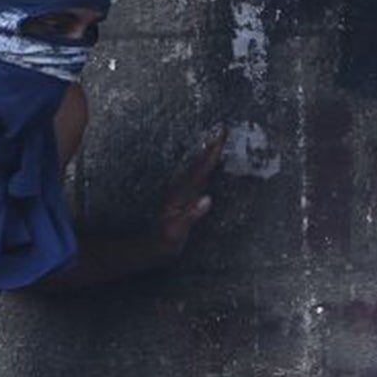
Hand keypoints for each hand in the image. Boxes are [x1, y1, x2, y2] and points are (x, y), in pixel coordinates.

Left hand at [152, 129, 224, 258]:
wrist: (155, 246)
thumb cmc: (167, 240)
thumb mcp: (179, 229)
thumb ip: (192, 214)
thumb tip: (207, 199)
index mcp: (183, 192)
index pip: (201, 168)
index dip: (212, 152)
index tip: (221, 136)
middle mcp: (181, 188)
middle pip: (199, 162)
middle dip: (211, 146)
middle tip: (222, 130)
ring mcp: (181, 192)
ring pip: (196, 167)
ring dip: (207, 154)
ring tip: (216, 141)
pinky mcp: (182, 198)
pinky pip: (195, 177)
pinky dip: (203, 167)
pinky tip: (206, 165)